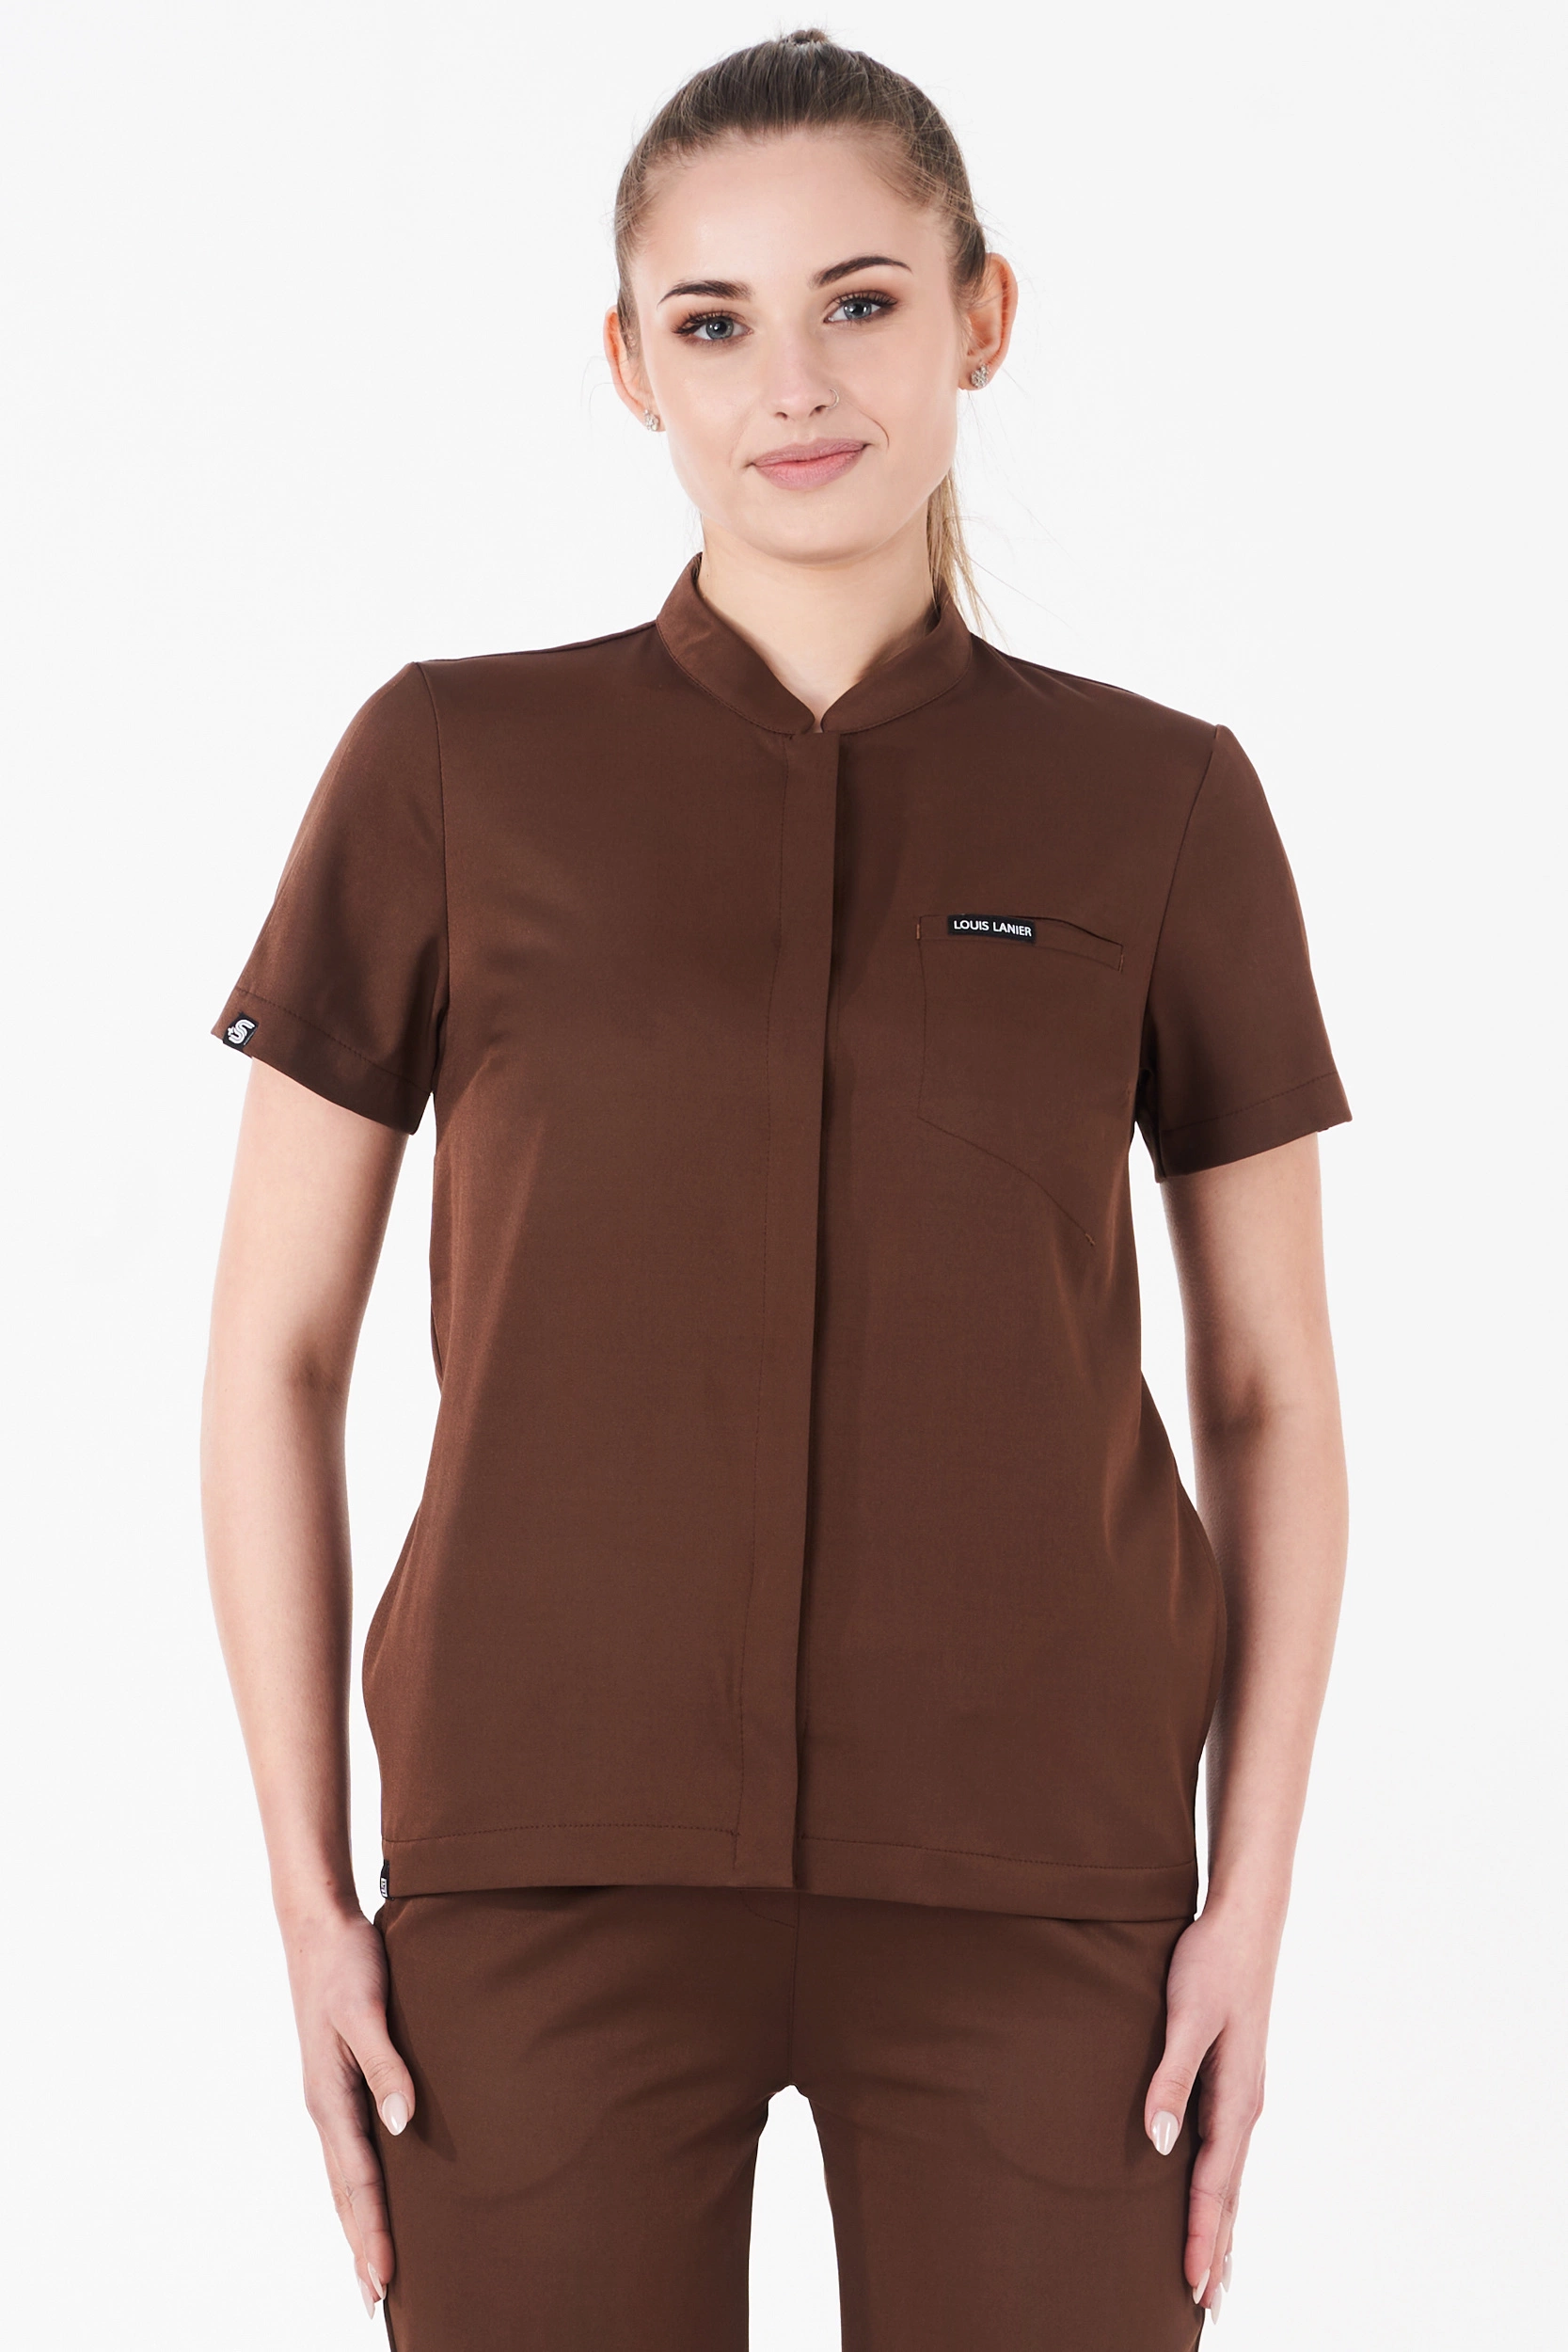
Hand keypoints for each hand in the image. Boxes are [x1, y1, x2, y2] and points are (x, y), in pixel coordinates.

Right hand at [280, 1904, 415, 2316]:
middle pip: (345, 2192)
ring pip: (343, 2176)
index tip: (383, 2281)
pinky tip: (367, 2194)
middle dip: (360, 2245)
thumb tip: (403, 2125)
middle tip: (375, 2303)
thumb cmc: (347, 1962)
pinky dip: (356, 2186)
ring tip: (370, 2268)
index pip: (357, 2182)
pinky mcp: (336, 2083)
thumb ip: (386, 2066)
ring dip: (357, 2223)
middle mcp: (324, 2107)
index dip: (372, 2233)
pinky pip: (348, 2150)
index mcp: (329, 2099)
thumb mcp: (368, 2010)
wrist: (318, 1925)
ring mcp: (327, 2097)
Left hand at [1144, 1903, 1275, 2323]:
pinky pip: (1227, 2153)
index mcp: (1237, 2101)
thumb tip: (1159, 2144)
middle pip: (1230, 2195)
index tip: (1191, 2285)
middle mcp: (1245, 2108)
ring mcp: (1242, 2097)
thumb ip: (1170, 2078)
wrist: (1244, 1921)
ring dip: (1222, 2227)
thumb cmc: (1211, 1964)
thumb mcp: (1185, 2016)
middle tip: (1208, 2306)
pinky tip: (1213, 2199)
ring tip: (1215, 2275)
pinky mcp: (1234, 2082)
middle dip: (1217, 2250)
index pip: (1215, 2186)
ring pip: (1231, 2179)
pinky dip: (1222, 2191)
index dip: (1200, 2236)